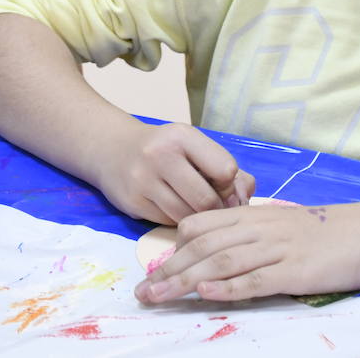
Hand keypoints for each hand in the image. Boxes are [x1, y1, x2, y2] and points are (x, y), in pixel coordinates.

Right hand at [91, 122, 255, 225]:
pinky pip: (167, 223)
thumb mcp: (194, 146)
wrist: (113, 149)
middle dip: (216, 208)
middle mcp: (160, 155)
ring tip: (196, 208)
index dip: (229, 184)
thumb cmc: (164, 149)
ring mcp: (143, 181)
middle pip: (207, 200)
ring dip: (198, 219)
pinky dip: (177, 221)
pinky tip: (174, 209)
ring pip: (187, 217)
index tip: (221, 185)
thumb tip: (246, 197)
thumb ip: (228, 168)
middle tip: (214, 207)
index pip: (225, 169)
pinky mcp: (132, 203)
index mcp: (182, 136)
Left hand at [134, 201, 359, 302]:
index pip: (201, 224)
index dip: (174, 245)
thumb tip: (222, 251)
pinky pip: (254, 280)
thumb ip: (252, 233)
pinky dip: (227, 288)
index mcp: (253, 216)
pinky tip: (205, 295)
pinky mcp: (293, 272)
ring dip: (184, 282)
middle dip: (168, 270)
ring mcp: (275, 250)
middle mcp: (258, 229)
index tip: (155, 267)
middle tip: (142, 291)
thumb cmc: (326, 232)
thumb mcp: (282, 224)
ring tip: (159, 297)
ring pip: (219, 263)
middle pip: (202, 247)